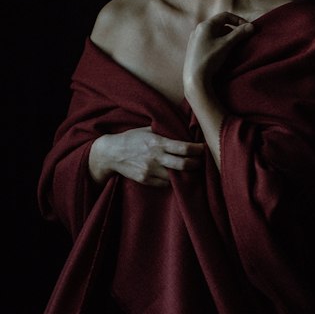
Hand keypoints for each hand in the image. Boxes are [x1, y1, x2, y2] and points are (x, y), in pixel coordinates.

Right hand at [89, 128, 205, 186]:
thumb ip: (165, 132)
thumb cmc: (132, 138)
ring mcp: (150, 170)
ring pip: (175, 177)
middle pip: (184, 165)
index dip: (197, 150)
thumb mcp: (148, 129)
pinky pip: (165, 184)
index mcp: (157, 142)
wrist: (111, 153)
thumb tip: (185, 130)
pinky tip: (174, 175)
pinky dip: (171, 180)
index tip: (203, 149)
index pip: (184, 148)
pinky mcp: (145, 180)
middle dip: (196, 164)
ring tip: (189, 169)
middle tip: (200, 162)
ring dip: (184, 174)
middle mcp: (155, 157)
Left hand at [182, 12, 254, 98]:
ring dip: (226, 37)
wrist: (194, 79)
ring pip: (214, 34)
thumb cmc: (210, 59)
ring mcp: (194, 39)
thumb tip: (251, 26)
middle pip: (220, 24)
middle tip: (241, 39)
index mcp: (205, 25)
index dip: (238, 20)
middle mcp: (198, 29)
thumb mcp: (226, 45)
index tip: (247, 29)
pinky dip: (218, 43)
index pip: (225, 16)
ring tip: (232, 47)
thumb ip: (239, 34)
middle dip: (232, 30)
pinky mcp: (193, 49)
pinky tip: (221, 53)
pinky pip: (209, 41)